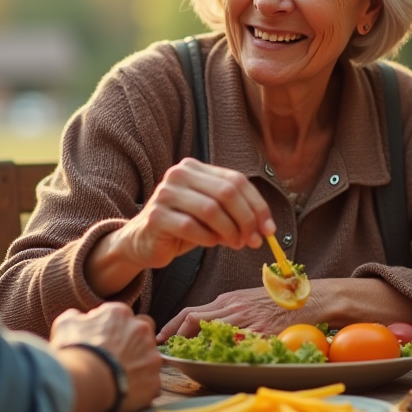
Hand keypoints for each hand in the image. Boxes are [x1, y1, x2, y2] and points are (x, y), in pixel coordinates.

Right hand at [50, 302, 161, 411]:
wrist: (86, 381)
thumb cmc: (75, 351)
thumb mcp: (66, 325)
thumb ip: (78, 318)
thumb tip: (80, 318)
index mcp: (120, 314)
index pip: (123, 316)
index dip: (113, 330)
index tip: (105, 342)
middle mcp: (141, 330)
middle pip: (142, 333)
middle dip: (133, 343)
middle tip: (116, 358)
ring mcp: (151, 356)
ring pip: (149, 359)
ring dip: (138, 366)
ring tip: (118, 378)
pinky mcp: (154, 381)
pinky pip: (150, 384)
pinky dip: (139, 389)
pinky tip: (123, 393)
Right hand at [113, 158, 272, 269]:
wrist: (143, 242)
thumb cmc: (182, 226)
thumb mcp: (212, 215)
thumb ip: (235, 214)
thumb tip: (265, 230)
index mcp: (195, 168)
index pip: (236, 180)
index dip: (257, 205)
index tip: (269, 229)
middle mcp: (179, 175)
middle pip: (226, 192)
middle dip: (246, 219)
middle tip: (253, 240)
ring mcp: (165, 194)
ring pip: (211, 209)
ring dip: (230, 231)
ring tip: (235, 244)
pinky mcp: (156, 216)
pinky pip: (191, 227)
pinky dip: (207, 238)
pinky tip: (210, 243)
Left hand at [156, 286, 327, 342]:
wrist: (311, 297)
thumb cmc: (282, 300)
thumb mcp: (251, 300)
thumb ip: (232, 311)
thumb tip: (211, 327)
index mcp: (230, 299)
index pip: (192, 311)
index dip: (173, 324)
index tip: (162, 336)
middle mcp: (233, 307)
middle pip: (192, 318)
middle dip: (173, 334)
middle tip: (162, 347)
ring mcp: (246, 318)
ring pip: (208, 329)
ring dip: (191, 344)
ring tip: (180, 356)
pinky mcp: (261, 330)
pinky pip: (235, 342)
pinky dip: (221, 351)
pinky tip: (213, 359)